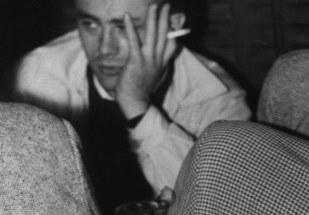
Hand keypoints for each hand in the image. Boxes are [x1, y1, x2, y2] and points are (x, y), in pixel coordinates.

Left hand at [116, 3, 177, 118]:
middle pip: (164, 35)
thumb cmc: (143, 91)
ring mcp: (148, 59)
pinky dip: (130, 28)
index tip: (172, 21)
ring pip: (153, 35)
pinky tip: (127, 16)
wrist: (136, 102)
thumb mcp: (156, 77)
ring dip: (153, 19)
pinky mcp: (136, 60)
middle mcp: (158, 59)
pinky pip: (134, 41)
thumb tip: (160, 58)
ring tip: (153, 6)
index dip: (173, 31)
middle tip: (165, 6)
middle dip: (165, 19)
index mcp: (163, 63)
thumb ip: (159, 65)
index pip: (171, 44)